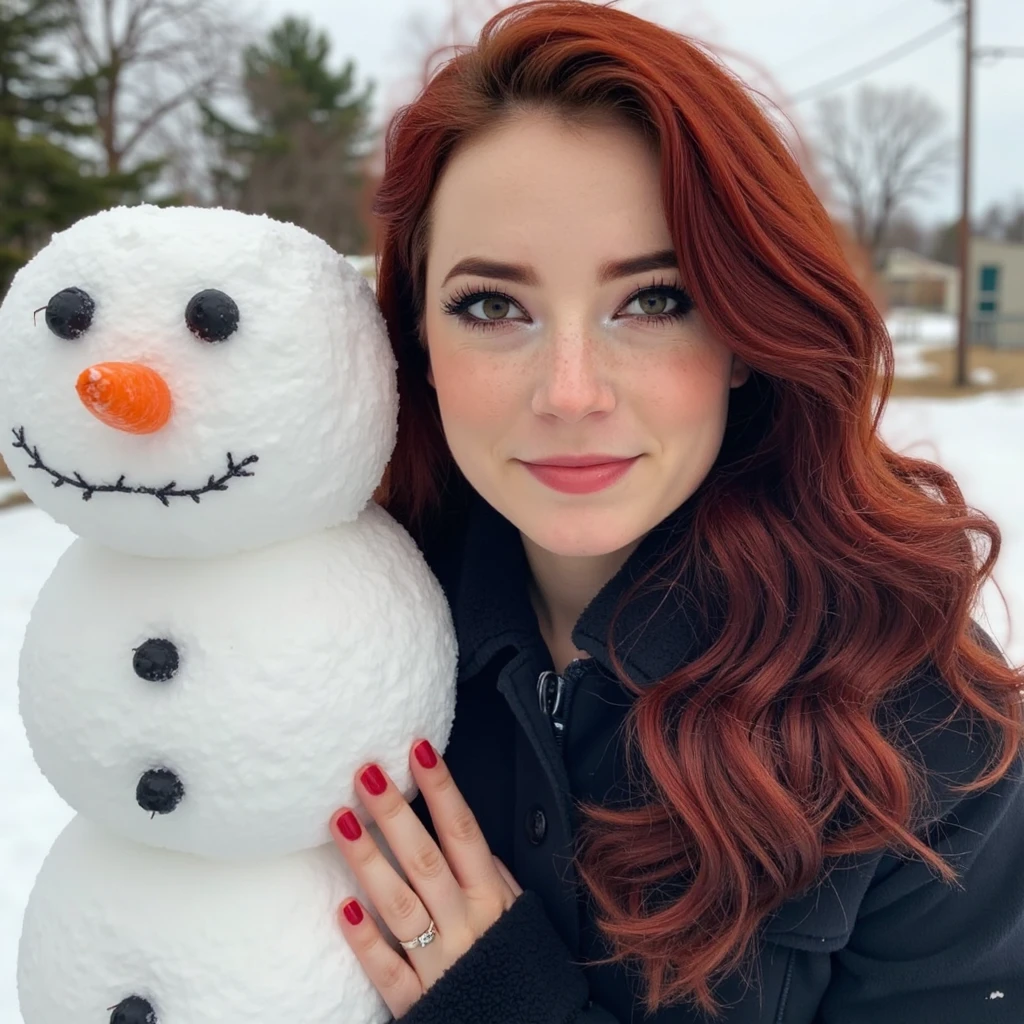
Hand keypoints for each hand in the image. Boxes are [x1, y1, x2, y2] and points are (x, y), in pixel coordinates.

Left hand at [330, 739, 523, 1018]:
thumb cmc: (515, 967)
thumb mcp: (518, 915)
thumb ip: (490, 874)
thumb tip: (461, 827)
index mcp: (492, 897)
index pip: (464, 832)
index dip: (441, 789)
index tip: (418, 749)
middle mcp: (467, 923)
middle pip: (425, 860)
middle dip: (395, 813)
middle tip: (364, 773)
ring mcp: (440, 962)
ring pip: (401, 906)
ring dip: (369, 861)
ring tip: (340, 820)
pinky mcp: (418, 1001)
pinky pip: (387, 970)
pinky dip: (365, 940)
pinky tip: (341, 908)